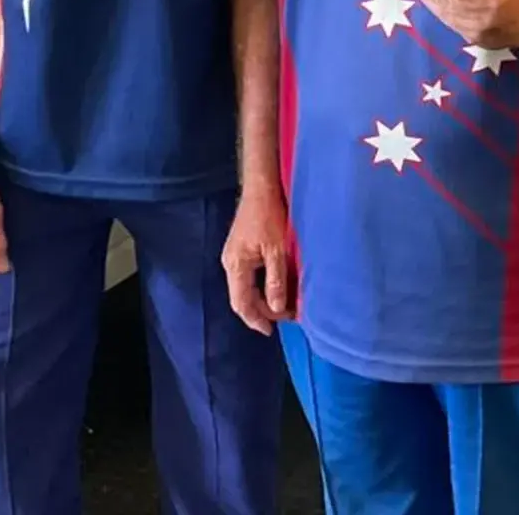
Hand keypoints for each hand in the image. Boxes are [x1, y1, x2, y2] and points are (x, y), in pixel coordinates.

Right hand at [222, 180, 292, 334]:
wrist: (262, 187)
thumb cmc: (269, 214)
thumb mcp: (277, 249)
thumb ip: (276, 280)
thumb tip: (277, 308)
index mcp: (235, 265)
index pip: (241, 303)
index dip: (255, 319)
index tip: (271, 331)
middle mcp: (230, 263)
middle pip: (242, 297)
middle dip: (263, 311)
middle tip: (287, 317)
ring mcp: (235, 256)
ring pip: (246, 287)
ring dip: (264, 299)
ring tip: (285, 306)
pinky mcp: (242, 249)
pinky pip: (249, 276)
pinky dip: (263, 286)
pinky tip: (277, 287)